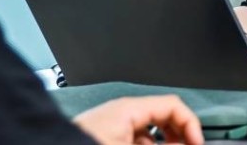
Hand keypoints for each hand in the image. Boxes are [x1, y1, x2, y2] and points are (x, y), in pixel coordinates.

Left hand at [71, 95, 203, 144]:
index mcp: (129, 109)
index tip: (197, 144)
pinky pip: (132, 139)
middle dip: (177, 137)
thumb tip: (186, 144)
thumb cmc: (81, 144)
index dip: (191, 126)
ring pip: (148, 132)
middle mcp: (119, 112)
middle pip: (162, 117)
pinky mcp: (101, 136)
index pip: (174, 106)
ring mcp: (109, 125)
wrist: (49, 144)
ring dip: (161, 144)